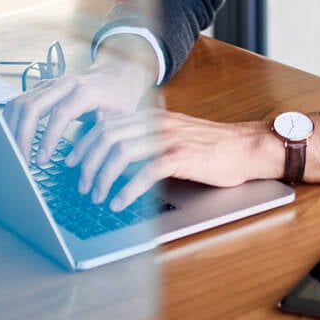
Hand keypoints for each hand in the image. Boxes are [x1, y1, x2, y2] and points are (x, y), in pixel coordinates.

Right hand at [3, 54, 154, 162]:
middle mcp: (64, 83)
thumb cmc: (120, 96)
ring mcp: (50, 83)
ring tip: (15, 154)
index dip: (48, 138)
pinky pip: (19, 101)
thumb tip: (85, 153)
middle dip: (23, 136)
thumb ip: (104, 131)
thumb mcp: (122, 114)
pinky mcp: (41, 87)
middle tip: (23, 162)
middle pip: (32, 106)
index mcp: (85, 90)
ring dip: (12, 129)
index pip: (60, 113)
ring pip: (21, 102)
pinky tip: (10, 137)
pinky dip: (11, 120)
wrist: (117, 72)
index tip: (42, 160)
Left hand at [65, 110, 282, 209]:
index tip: (72, 160)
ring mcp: (169, 138)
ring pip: (122, 152)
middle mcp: (157, 123)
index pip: (108, 123)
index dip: (85, 142)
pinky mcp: (182, 157)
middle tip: (81, 184)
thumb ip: (149, 137)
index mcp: (153, 116)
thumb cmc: (213, 145)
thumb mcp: (175, 133)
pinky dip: (128, 189)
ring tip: (97, 196)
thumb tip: (119, 151)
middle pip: (108, 136)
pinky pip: (146, 172)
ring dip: (103, 176)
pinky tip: (120, 203)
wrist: (246, 146)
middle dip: (88, 161)